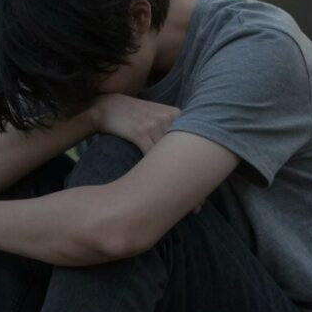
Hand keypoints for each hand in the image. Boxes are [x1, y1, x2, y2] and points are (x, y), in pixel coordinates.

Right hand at [90, 94, 202, 213]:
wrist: (107, 107)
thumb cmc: (133, 116)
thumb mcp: (156, 115)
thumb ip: (173, 128)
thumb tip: (188, 155)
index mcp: (176, 114)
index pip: (196, 145)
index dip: (202, 170)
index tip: (205, 191)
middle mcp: (169, 118)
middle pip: (187, 154)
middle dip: (194, 182)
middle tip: (199, 205)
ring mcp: (155, 125)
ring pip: (171, 160)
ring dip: (177, 184)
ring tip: (184, 204)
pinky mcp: (140, 133)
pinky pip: (152, 158)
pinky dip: (157, 177)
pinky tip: (160, 191)